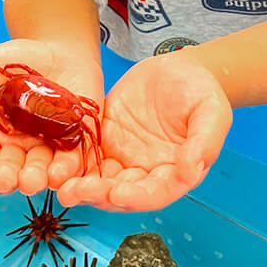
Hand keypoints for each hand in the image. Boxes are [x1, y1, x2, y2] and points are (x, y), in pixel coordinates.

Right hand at [0, 39, 103, 196]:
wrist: (60, 50)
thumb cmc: (17, 62)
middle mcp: (16, 146)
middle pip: (8, 168)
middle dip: (6, 176)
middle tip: (4, 181)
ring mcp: (45, 147)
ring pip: (39, 170)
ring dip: (35, 178)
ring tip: (32, 181)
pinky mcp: (74, 143)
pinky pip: (70, 161)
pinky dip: (67, 169)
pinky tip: (62, 173)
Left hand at [57, 54, 230, 211]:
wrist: (179, 69)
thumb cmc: (202, 91)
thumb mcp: (211, 111)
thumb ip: (205, 141)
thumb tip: (191, 170)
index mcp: (176, 172)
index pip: (155, 193)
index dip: (136, 197)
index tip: (118, 193)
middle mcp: (147, 172)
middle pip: (121, 192)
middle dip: (98, 194)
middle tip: (75, 191)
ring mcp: (124, 157)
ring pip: (100, 179)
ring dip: (81, 185)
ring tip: (61, 185)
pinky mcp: (105, 140)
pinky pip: (86, 155)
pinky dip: (72, 163)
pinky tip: (55, 163)